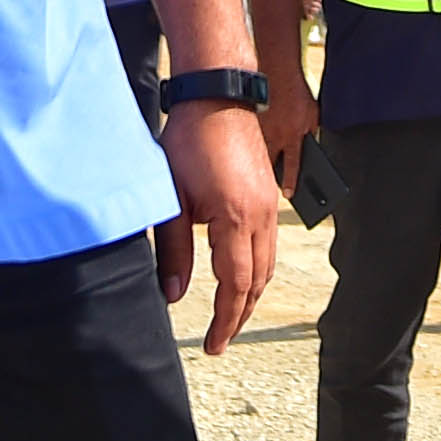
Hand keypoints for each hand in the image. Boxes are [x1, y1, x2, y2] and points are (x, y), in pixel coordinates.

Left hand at [155, 102, 278, 355]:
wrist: (216, 96)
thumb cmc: (189, 140)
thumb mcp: (171, 198)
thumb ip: (173, 250)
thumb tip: (174, 294)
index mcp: (236, 218)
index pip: (236, 286)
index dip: (226, 321)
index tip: (213, 345)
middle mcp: (261, 215)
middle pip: (257, 281)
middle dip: (239, 315)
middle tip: (219, 340)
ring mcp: (270, 204)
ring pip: (267, 265)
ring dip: (250, 294)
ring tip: (230, 316)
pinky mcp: (268, 193)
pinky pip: (269, 244)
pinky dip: (257, 269)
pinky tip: (241, 275)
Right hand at [259, 68, 317, 187]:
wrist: (276, 70)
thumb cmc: (297, 92)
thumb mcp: (313, 113)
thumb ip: (312, 132)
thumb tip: (311, 149)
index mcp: (294, 134)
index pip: (292, 164)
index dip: (290, 182)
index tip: (287, 194)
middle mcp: (276, 134)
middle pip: (270, 164)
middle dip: (269, 176)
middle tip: (269, 186)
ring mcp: (259, 129)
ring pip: (256, 153)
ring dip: (257, 162)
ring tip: (256, 172)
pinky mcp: (247, 122)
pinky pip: (247, 139)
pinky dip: (247, 146)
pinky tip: (245, 150)